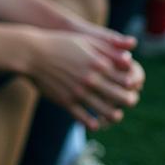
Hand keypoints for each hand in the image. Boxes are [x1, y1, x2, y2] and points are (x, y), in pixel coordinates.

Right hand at [27, 28, 142, 130]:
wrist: (30, 53)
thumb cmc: (58, 43)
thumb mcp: (84, 41)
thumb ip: (108, 49)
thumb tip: (129, 59)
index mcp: (98, 64)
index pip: (128, 80)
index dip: (134, 85)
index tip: (131, 86)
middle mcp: (91, 79)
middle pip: (122, 98)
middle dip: (129, 101)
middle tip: (128, 101)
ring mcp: (79, 92)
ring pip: (106, 112)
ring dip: (114, 115)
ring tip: (114, 114)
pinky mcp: (66, 102)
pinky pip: (85, 119)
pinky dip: (93, 123)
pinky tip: (95, 122)